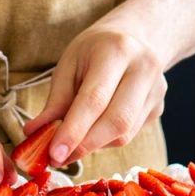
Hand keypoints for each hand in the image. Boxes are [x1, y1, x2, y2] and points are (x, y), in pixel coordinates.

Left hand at [22, 26, 166, 165]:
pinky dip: (106, 140)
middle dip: (85, 145)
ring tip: (72, 143)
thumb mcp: (69, 64)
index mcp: (116, 51)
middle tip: (58, 158)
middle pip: (117, 121)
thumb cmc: (95, 50)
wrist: (136, 36)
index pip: (94, 99)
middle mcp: (143, 69)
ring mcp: (156, 90)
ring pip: (124, 133)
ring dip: (94, 145)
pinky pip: (130, 134)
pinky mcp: (159, 107)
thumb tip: (35, 134)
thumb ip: (55, 101)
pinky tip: (94, 129)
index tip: (54, 154)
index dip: (74, 131)